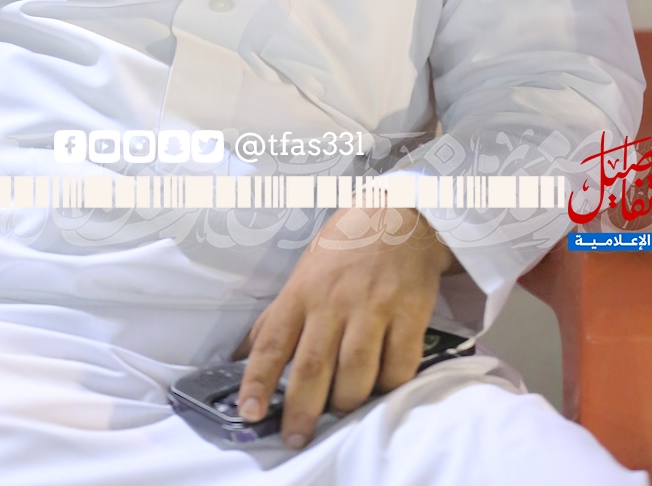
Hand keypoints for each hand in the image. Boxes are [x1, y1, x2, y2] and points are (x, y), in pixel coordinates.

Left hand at [231, 207, 457, 448]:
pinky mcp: (409, 314)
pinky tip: (381, 386)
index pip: (273, 341)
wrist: (400, 214)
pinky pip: (398, 365)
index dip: (258, 380)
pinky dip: (389, 384)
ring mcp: (373, 308)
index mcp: (302, 291)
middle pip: (313, 366)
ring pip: (356, 372)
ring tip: (341, 409)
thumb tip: (242, 354)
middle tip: (296, 437)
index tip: (248, 412)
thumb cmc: (345, 246)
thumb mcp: (303, 273)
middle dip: (302, 410)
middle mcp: (334, 302)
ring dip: (347, 400)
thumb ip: (277, 316)